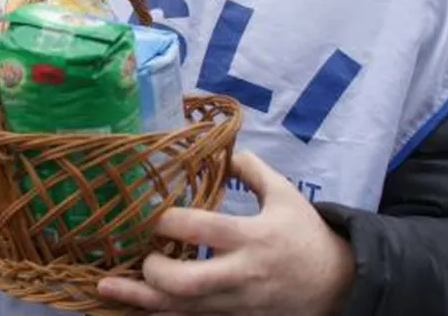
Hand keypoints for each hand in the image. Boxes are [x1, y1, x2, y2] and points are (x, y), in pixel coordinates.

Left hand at [98, 151, 353, 314]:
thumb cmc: (306, 235)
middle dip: (154, 270)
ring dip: (142, 300)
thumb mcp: (285, 196)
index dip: (165, 221)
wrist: (341, 286)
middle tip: (141, 255)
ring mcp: (237, 305)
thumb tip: (220, 148)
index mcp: (251, 237)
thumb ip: (251, 170)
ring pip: (184, 310)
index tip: (146, 213)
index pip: (200, 229)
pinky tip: (137, 308)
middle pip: (187, 281)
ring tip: (106, 288)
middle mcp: (241, 275)